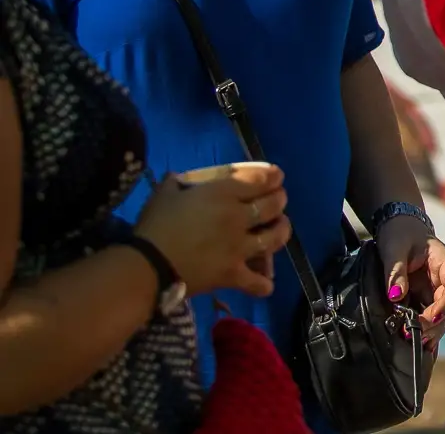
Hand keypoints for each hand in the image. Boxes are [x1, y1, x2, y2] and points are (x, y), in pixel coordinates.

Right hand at [134, 169, 290, 298]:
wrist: (147, 265)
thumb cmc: (154, 225)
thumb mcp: (164, 193)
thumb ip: (176, 182)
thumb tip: (178, 178)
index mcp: (223, 194)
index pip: (260, 180)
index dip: (273, 176)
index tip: (276, 177)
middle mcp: (238, 218)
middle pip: (273, 205)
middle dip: (280, 199)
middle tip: (278, 200)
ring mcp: (239, 248)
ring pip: (275, 238)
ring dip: (282, 230)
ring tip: (280, 227)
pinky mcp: (233, 274)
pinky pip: (257, 282)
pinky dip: (263, 283)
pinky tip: (266, 283)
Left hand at [376, 216, 444, 347]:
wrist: (399, 228)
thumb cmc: (400, 234)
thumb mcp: (394, 248)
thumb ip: (395, 271)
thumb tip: (396, 296)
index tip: (430, 318)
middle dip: (436, 322)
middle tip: (413, 333)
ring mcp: (437, 290)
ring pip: (444, 315)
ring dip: (432, 329)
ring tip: (412, 339)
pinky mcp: (426, 298)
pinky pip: (431, 317)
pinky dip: (427, 330)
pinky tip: (420, 345)